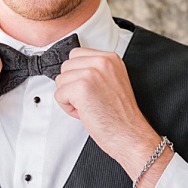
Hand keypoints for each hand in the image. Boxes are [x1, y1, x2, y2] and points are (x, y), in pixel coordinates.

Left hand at [53, 49, 162, 181]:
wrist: (128, 132)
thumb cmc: (120, 114)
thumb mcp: (113, 80)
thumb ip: (96, 70)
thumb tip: (75, 69)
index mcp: (110, 58)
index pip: (76, 54)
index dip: (77, 74)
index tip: (89, 88)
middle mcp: (101, 62)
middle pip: (66, 67)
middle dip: (71, 85)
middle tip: (89, 99)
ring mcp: (90, 73)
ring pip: (60, 81)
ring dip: (69, 97)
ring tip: (88, 105)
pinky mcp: (81, 88)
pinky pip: (58, 95)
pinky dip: (67, 107)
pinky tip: (84, 112)